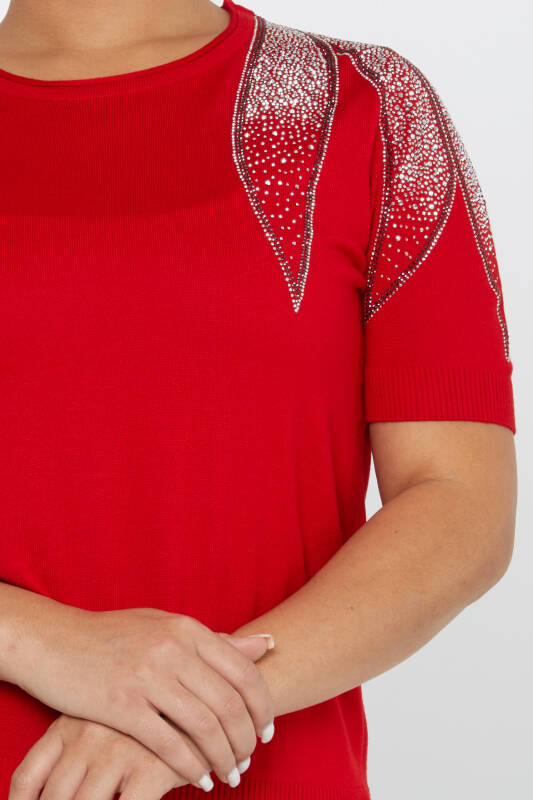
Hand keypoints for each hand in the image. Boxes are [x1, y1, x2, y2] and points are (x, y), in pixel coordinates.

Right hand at [13, 606, 274, 787]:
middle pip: (229, 704)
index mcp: (187, 628)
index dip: (263, 707)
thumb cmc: (114, 635)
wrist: (54, 640)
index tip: (268, 730)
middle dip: (246, 739)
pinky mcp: (121, 705)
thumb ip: (216, 640)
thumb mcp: (166, 626)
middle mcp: (173, 649)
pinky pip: (168, 744)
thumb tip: (267, 644)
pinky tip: (199, 779)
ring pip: (204, 727)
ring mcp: (147, 676)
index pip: (243, 672)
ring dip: (224, 757)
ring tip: (231, 774)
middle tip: (250, 758)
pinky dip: (190, 766)